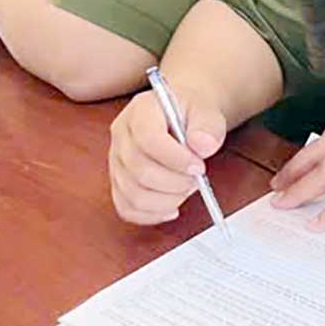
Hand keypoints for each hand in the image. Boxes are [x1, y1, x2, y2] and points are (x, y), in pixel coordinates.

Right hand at [108, 88, 227, 224]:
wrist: (182, 114)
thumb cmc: (191, 112)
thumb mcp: (207, 111)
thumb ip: (207, 127)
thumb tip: (203, 145)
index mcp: (140, 110)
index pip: (148, 139)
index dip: (175, 159)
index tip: (198, 167)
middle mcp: (122, 135)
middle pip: (139, 171)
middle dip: (174, 183)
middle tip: (196, 179)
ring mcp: (117, 160)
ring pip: (133, 194)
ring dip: (166, 200)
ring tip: (185, 189)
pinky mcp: (118, 181)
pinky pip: (126, 207)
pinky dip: (151, 215)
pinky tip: (171, 208)